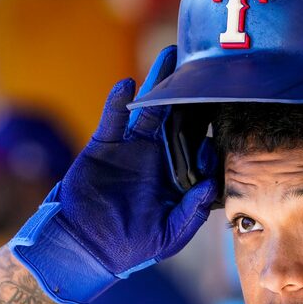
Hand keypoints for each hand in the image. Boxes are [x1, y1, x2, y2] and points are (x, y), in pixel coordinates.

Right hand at [10, 46, 216, 303]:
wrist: (85, 248)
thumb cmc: (131, 248)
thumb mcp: (168, 237)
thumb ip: (192, 213)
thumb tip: (213, 184)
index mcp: (176, 178)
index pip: (198, 150)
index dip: (208, 139)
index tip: (216, 129)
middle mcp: (157, 158)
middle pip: (178, 119)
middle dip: (190, 94)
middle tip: (205, 66)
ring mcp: (130, 149)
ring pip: (148, 110)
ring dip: (158, 83)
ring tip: (171, 55)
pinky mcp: (104, 146)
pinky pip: (112, 119)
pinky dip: (117, 102)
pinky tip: (127, 85)